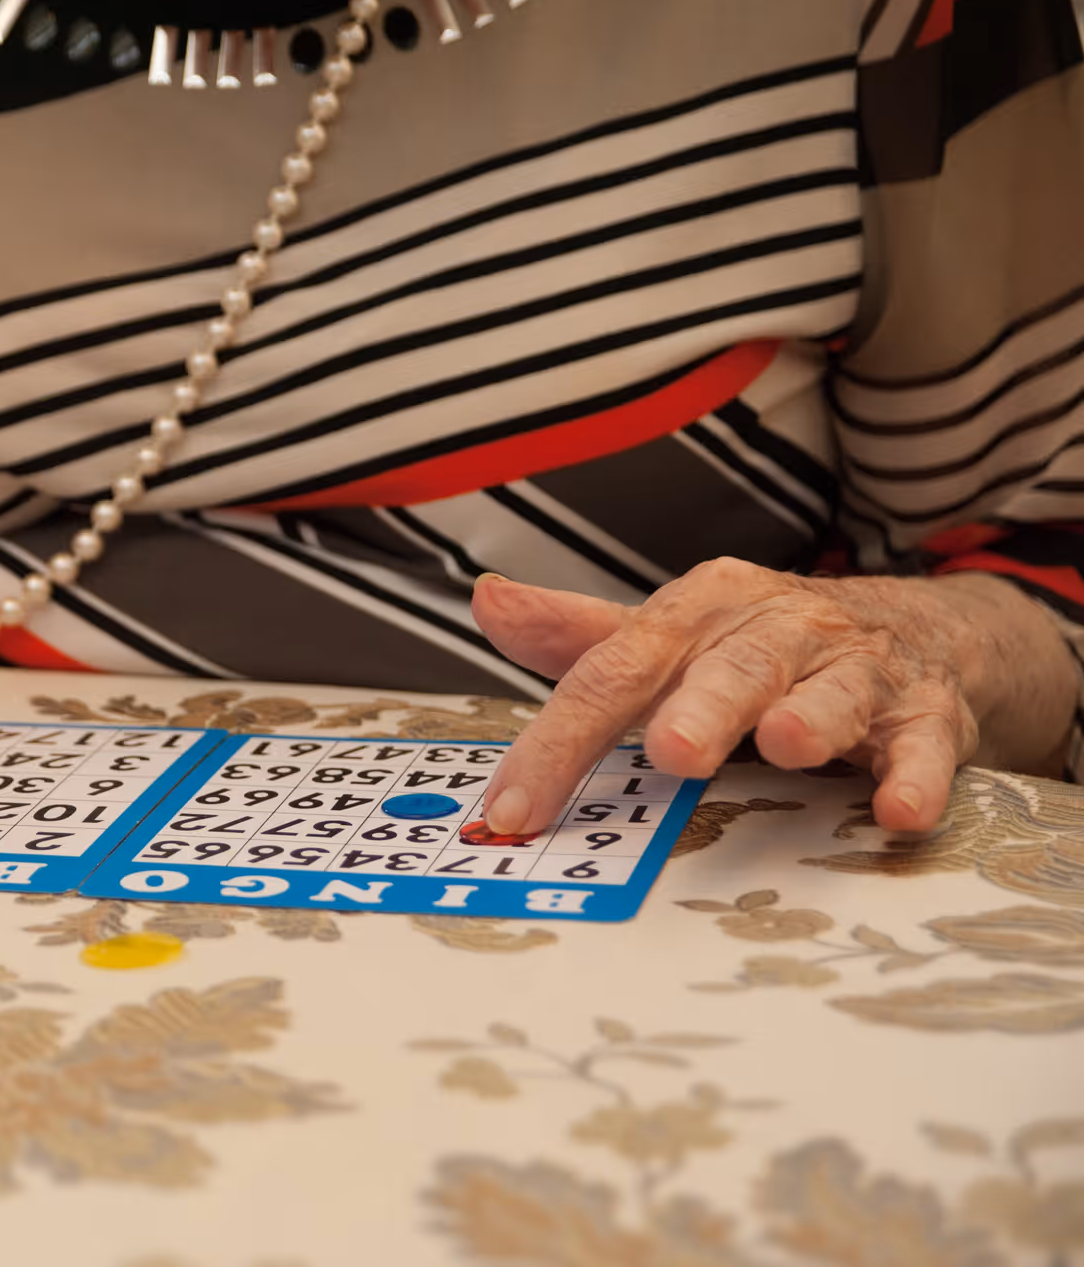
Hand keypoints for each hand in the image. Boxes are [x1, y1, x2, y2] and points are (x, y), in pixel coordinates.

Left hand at [471, 558, 1076, 834]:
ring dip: (811, 718)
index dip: (560, 740)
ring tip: (786, 746)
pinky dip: (914, 777)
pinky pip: (923, 746)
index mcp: (701, 608)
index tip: (513, 810)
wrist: (917, 632)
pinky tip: (898, 811)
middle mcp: (778, 628)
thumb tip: (487, 601)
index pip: (616, 670)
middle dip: (702, 708)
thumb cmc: (759, 646)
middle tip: (671, 752)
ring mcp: (856, 669)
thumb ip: (581, 635)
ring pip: (831, 691)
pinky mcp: (926, 715)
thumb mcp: (671, 634)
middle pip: (731, 669)